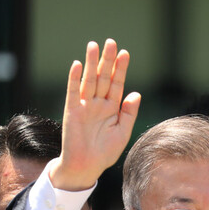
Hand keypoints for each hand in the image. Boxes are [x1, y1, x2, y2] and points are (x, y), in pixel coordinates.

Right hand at [48, 39, 140, 190]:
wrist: (86, 167)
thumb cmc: (105, 152)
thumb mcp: (122, 133)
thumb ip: (128, 113)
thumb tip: (136, 93)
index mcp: (111, 108)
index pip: (117, 84)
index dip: (121, 69)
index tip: (126, 53)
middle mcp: (98, 103)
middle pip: (103, 77)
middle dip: (107, 60)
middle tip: (111, 42)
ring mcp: (84, 106)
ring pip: (89, 80)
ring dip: (91, 63)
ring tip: (94, 46)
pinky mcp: (72, 111)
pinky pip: (73, 92)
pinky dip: (74, 78)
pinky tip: (77, 65)